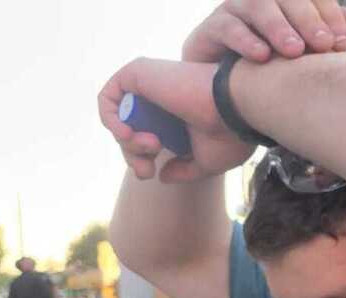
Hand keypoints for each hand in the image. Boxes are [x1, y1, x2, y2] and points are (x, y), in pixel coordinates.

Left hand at [99, 58, 253, 182]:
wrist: (238, 109)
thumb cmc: (231, 135)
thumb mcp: (206, 162)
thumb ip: (183, 170)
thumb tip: (161, 176)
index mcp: (177, 115)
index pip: (145, 135)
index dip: (139, 157)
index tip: (150, 173)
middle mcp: (162, 97)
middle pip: (129, 129)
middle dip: (131, 155)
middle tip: (146, 170)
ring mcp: (150, 83)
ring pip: (118, 117)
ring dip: (127, 141)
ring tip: (152, 145)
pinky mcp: (138, 72)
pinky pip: (108, 97)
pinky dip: (110, 119)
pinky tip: (127, 133)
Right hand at [182, 0, 345, 63]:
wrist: (226, 98)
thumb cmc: (270, 73)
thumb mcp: (301, 59)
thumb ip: (323, 38)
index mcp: (287, 3)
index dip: (329, 15)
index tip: (343, 43)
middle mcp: (261, 1)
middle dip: (307, 19)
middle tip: (323, 45)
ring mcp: (234, 10)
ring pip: (257, 6)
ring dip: (278, 26)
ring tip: (294, 51)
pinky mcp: (210, 28)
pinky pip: (227, 27)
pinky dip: (245, 40)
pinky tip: (262, 56)